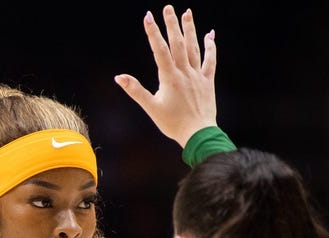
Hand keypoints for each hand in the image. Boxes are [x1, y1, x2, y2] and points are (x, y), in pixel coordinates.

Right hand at [115, 5, 217, 147]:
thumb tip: (118, 77)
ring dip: (190, 29)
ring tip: (187, 13)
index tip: (148, 16)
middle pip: (178, 44)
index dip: (153, 32)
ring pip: (194, 48)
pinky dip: (210, 47)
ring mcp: (198, 76)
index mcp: (169, 77)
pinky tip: (210, 35)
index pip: (159, 50)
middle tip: (168, 7)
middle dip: (172, 24)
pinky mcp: (208, 82)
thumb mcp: (151, 108)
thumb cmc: (173, 123)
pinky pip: (210, 61)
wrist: (198, 134)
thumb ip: (135, 90)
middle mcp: (184, 72)